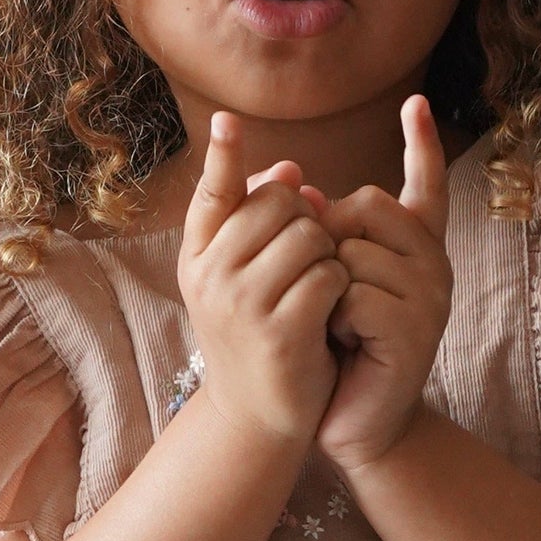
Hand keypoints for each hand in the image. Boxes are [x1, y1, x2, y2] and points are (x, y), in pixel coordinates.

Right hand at [177, 111, 350, 449]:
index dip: (224, 157)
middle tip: (309, 262)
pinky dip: (342, 288)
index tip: (229, 122)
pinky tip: (334, 313)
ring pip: (309, 237)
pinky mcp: (279, 332)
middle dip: (309, 222)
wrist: (257, 418)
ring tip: (321, 290)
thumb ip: (260, 227)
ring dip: (330, 256)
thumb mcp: (242, 281)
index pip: (212, 193)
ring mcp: (241, 304)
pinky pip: (329, 277)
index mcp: (197, 257)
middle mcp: (210, 276)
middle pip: (279, 204)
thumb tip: (292, 172)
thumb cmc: (257, 338)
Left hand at [313, 95, 452, 473]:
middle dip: (329, 241)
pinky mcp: (416, 330)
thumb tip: (306, 188)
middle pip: (367, 206)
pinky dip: (336, 318)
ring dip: (329, 288)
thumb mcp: (328, 285)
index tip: (415, 100)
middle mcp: (433, 263)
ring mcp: (431, 295)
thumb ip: (324, 237)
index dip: (422, 144)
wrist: (358, 422)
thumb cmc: (339, 352)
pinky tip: (347, 344)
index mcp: (416, 249)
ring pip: (354, 253)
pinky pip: (355, 295)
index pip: (425, 186)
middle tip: (332, 294)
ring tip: (342, 327)